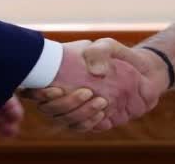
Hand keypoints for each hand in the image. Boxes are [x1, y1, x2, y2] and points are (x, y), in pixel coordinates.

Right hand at [26, 38, 166, 131]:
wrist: (142, 74)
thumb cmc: (119, 57)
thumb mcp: (108, 47)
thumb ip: (99, 53)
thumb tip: (94, 73)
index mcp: (57, 73)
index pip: (33, 88)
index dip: (36, 93)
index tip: (56, 89)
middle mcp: (61, 93)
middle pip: (48, 108)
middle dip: (66, 104)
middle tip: (87, 92)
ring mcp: (73, 108)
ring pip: (64, 119)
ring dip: (80, 113)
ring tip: (102, 101)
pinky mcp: (87, 120)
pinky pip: (80, 127)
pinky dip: (89, 123)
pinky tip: (103, 113)